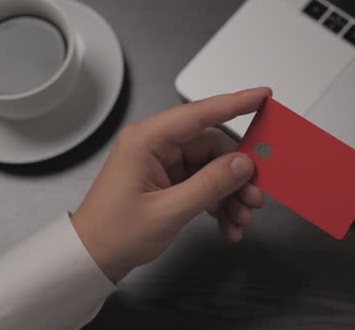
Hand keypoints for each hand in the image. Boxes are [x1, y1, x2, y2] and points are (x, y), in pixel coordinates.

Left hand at [71, 87, 271, 282]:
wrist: (93, 258)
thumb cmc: (113, 232)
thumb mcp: (168, 210)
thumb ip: (209, 184)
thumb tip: (241, 164)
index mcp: (146, 140)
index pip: (199, 113)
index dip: (235, 102)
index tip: (262, 95)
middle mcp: (155, 146)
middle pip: (212, 147)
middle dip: (237, 174)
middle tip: (255, 195)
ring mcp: (163, 163)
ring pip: (212, 168)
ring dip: (230, 194)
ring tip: (241, 218)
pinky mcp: (168, 180)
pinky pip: (204, 183)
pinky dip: (219, 202)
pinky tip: (227, 223)